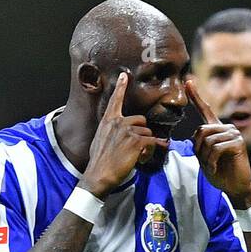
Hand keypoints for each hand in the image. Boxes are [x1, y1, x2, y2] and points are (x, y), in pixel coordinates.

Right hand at [81, 72, 169, 197]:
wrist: (98, 175)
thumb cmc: (98, 162)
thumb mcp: (99, 141)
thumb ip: (110, 132)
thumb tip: (117, 135)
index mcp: (108, 121)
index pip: (115, 101)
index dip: (120, 87)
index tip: (124, 75)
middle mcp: (118, 122)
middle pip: (141, 120)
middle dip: (142, 133)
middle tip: (136, 148)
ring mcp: (128, 131)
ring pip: (148, 133)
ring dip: (146, 145)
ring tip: (136, 156)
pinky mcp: (137, 141)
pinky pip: (152, 142)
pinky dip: (151, 151)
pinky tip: (141, 158)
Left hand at [186, 78, 250, 206]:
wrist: (234, 186)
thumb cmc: (219, 173)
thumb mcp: (204, 157)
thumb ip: (199, 144)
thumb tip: (196, 135)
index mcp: (216, 130)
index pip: (205, 110)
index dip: (196, 96)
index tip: (188, 82)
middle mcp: (225, 128)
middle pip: (201, 131)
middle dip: (198, 149)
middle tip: (205, 162)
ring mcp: (233, 133)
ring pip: (208, 141)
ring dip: (205, 158)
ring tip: (212, 166)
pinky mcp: (238, 142)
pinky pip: (216, 148)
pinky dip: (211, 162)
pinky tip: (215, 168)